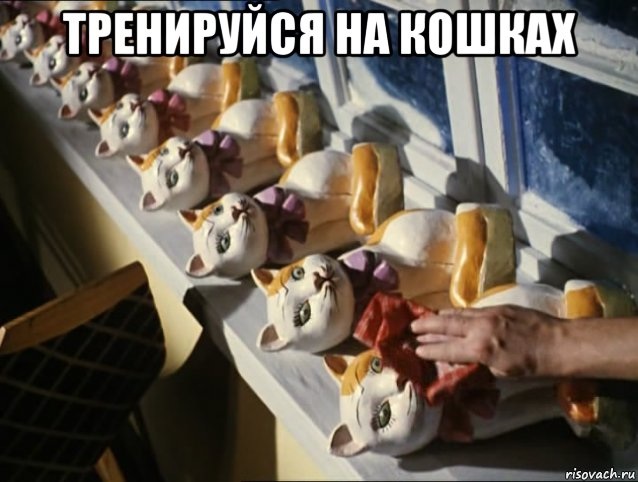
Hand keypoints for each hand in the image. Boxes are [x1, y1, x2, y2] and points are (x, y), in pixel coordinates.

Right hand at [410, 305, 560, 377]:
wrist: (559, 343)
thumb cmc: (533, 366)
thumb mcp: (502, 374)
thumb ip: (478, 366)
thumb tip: (460, 363)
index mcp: (480, 349)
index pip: (446, 348)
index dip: (429, 349)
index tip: (415, 349)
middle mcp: (480, 328)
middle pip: (445, 325)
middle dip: (426, 326)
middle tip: (410, 328)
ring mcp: (489, 315)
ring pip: (457, 313)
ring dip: (439, 317)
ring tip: (426, 319)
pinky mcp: (498, 307)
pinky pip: (471, 310)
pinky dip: (458, 313)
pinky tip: (453, 315)